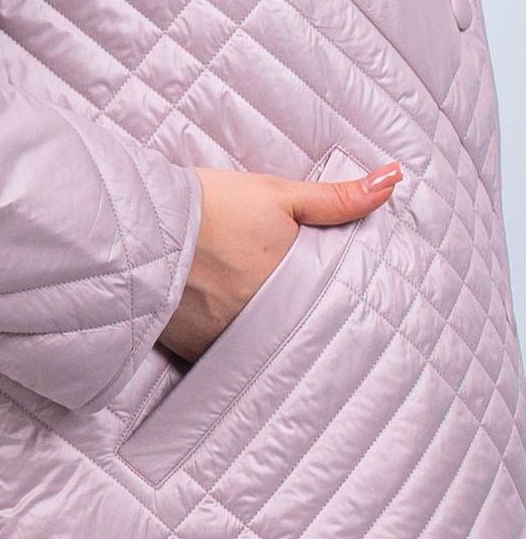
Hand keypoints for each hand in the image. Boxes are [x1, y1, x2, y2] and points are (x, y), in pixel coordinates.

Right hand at [159, 160, 402, 361]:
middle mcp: (261, 324)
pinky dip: (226, 349)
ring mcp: (225, 342)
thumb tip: (394, 179)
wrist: (144, 225)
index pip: (326, 310)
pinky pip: (221, 359)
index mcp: (291, 288)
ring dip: (263, 342)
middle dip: (298, 328)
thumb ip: (339, 198)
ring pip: (258, 350)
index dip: (331, 309)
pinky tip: (227, 333)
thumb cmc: (213, 206)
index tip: (335, 309)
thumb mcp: (279, 195)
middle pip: (292, 335)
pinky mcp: (192, 352)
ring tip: (259, 326)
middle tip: (302, 323)